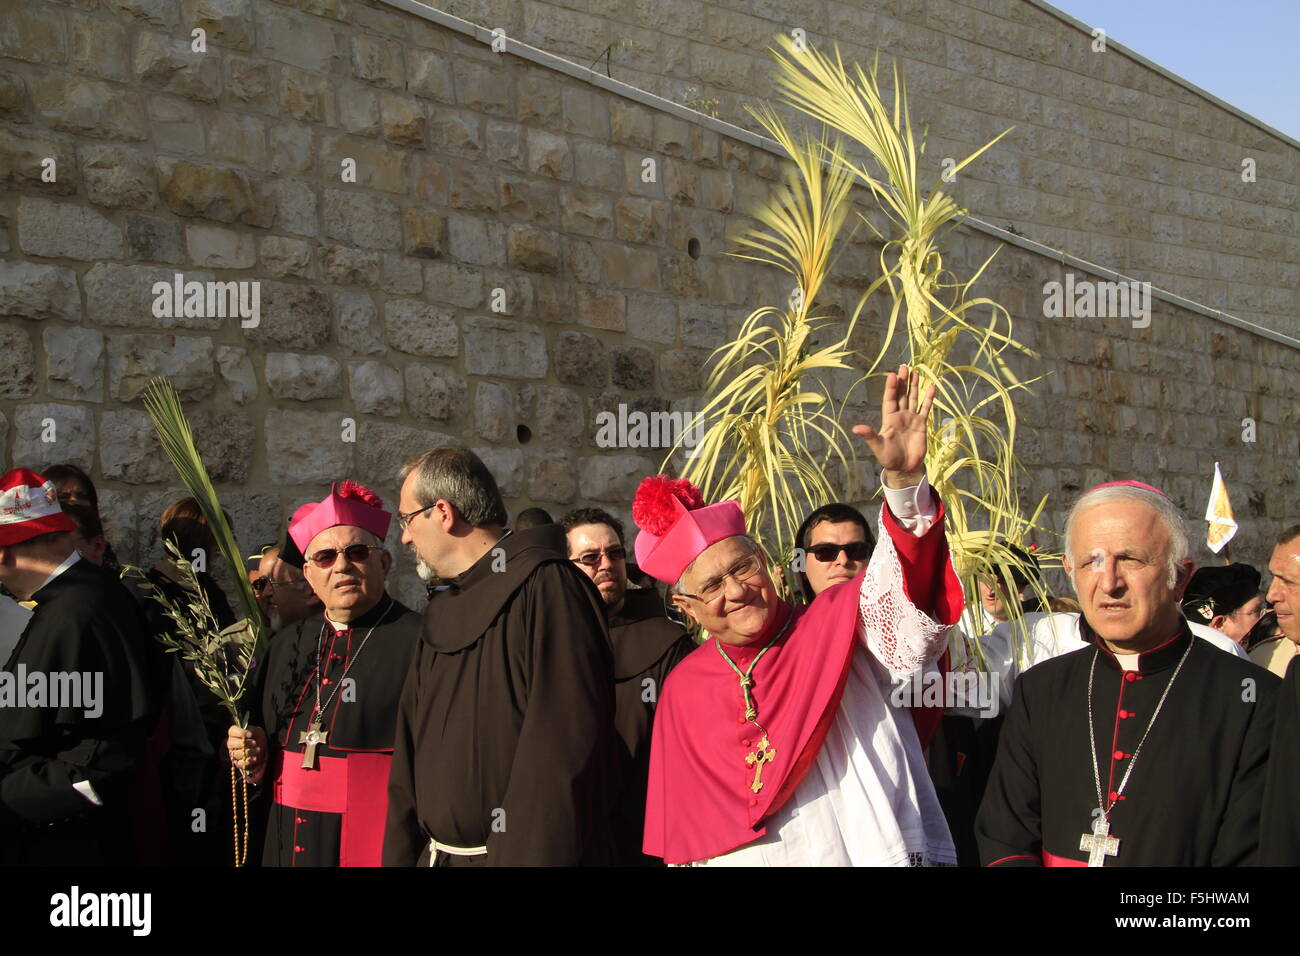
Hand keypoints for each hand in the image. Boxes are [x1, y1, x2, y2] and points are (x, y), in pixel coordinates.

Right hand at [227, 725, 267, 783]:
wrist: (262, 748)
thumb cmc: (257, 737)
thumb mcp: (257, 731)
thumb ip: (252, 730)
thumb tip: (249, 732)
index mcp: (235, 733)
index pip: (232, 731)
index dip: (240, 732)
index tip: (250, 734)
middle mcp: (231, 743)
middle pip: (231, 743)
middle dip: (244, 743)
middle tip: (254, 743)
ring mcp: (233, 753)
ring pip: (236, 754)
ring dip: (248, 752)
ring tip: (258, 750)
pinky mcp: (237, 762)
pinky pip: (239, 763)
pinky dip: (247, 761)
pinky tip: (254, 758)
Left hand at [852, 364, 934, 487]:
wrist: (904, 467)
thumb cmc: (888, 458)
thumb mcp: (878, 446)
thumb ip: (869, 436)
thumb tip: (855, 429)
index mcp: (889, 419)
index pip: (889, 399)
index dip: (891, 387)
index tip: (892, 375)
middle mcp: (900, 415)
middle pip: (901, 395)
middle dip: (903, 381)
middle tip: (904, 367)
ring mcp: (911, 418)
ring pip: (913, 398)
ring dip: (914, 386)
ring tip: (916, 372)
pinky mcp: (922, 424)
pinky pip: (925, 408)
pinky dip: (929, 398)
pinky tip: (932, 387)